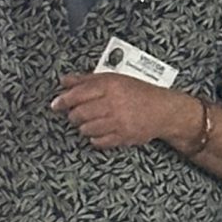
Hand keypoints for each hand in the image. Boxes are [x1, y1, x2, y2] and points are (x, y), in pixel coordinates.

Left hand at [51, 72, 189, 150]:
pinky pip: (98, 142)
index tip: (56, 104)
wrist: (164, 110)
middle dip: (74, 115)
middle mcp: (113, 103)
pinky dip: (95, 138)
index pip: (78, 94)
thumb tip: (65, 81)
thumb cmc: (139, 93)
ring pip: (86, 129)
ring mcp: (118, 122)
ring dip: (84, 127)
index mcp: (110, 85)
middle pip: (80, 113)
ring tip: (90, 121)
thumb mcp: (114, 79)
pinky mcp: (122, 137)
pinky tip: (100, 131)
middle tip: (76, 113)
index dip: (63, 100)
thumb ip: (87, 79)